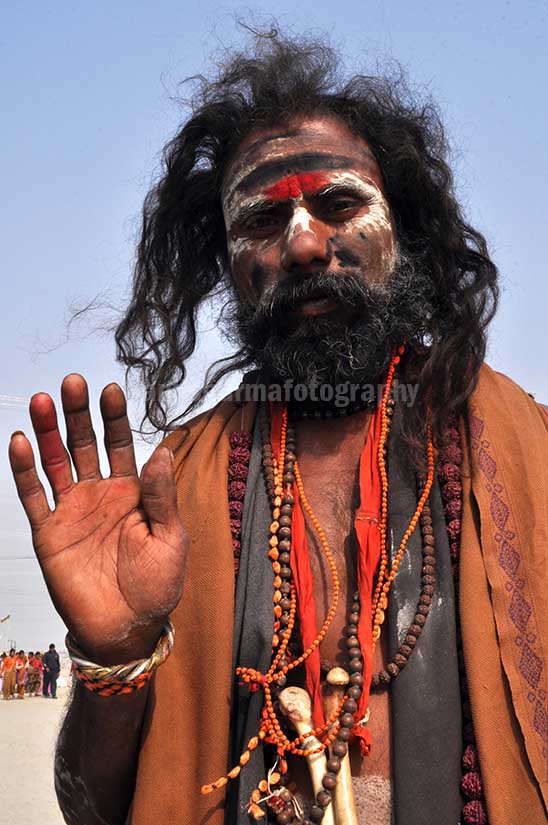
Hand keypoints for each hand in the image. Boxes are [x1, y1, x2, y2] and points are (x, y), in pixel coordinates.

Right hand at [9, 375, 185, 664]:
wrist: (126, 629)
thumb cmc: (156, 585)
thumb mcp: (171, 538)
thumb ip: (162, 496)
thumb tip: (162, 451)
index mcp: (132, 493)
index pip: (121, 445)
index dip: (114, 418)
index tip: (110, 390)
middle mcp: (100, 495)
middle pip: (85, 445)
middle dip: (78, 414)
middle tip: (72, 383)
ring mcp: (72, 511)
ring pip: (56, 463)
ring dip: (48, 432)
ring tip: (41, 400)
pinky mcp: (49, 534)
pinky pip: (34, 496)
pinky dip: (25, 470)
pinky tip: (20, 442)